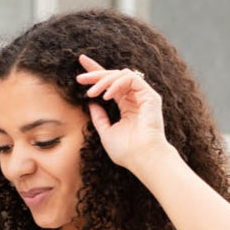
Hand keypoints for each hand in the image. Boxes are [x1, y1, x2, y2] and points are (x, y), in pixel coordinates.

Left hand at [76, 52, 169, 174]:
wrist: (143, 158)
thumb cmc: (127, 151)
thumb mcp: (106, 133)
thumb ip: (99, 118)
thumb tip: (91, 103)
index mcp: (126, 106)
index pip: (111, 85)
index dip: (97, 75)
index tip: (81, 71)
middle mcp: (135, 98)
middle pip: (114, 76)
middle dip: (96, 74)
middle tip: (80, 78)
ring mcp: (143, 96)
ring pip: (121, 75)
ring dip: (103, 81)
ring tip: (91, 93)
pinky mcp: (150, 95)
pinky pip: (130, 79)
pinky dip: (116, 84)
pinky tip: (106, 96)